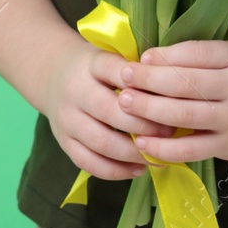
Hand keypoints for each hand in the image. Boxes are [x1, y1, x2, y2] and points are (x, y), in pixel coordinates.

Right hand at [42, 41, 179, 181]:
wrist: (52, 73)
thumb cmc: (96, 68)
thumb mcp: (112, 55)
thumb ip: (137, 69)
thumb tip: (175, 90)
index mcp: (91, 63)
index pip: (117, 71)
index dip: (143, 85)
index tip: (171, 97)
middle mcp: (75, 90)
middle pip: (110, 112)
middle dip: (145, 125)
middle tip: (171, 131)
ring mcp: (67, 119)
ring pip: (102, 142)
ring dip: (134, 153)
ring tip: (159, 156)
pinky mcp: (63, 142)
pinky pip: (89, 163)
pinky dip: (116, 171)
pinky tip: (139, 169)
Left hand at [118, 36, 227, 163]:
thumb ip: (205, 49)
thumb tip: (156, 44)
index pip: (198, 54)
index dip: (167, 55)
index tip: (143, 56)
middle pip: (186, 84)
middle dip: (149, 80)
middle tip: (123, 76)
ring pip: (184, 115)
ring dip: (150, 109)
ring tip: (124, 102)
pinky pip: (191, 149)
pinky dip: (164, 148)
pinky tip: (141, 142)